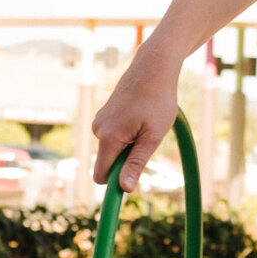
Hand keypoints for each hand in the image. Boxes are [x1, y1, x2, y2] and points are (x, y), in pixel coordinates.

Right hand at [91, 50, 180, 192]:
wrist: (153, 68)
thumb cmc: (158, 101)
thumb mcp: (152, 136)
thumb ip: (136, 163)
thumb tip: (125, 189)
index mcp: (109, 138)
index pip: (101, 176)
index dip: (115, 183)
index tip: (131, 185)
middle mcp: (98, 130)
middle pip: (108, 163)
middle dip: (126, 160)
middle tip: (148, 140)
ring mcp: (99, 121)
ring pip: (112, 149)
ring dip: (128, 145)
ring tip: (145, 124)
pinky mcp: (104, 115)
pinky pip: (113, 136)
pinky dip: (126, 134)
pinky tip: (139, 116)